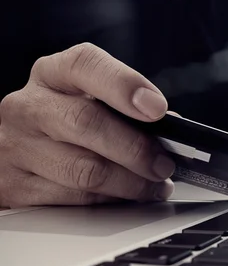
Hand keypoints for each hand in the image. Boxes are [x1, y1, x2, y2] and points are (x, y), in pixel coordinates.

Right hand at [0, 43, 175, 207]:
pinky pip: (73, 199)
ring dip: (131, 182)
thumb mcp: (89, 101)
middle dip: (137, 148)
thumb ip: (126, 109)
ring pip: (84, 169)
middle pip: (87, 122)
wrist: (15, 150)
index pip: (85, 65)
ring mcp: (17, 146)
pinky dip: (109, 200)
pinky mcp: (15, 186)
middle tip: (164, 164)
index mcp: (53, 75)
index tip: (156, 108)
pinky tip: (125, 196)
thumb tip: (172, 132)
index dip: (124, 85)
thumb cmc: (64, 123)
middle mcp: (28, 106)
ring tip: (154, 185)